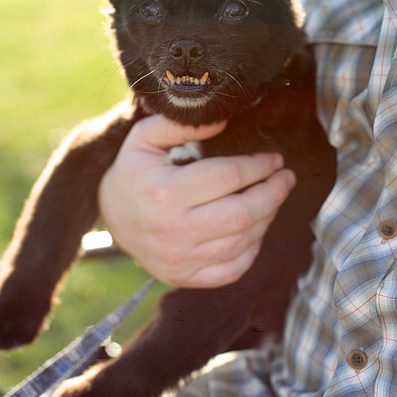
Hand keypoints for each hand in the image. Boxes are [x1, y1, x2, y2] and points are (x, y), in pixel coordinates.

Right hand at [99, 115, 295, 287]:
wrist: (110, 217)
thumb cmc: (132, 173)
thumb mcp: (143, 139)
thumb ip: (178, 125)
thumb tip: (224, 120)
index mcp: (165, 192)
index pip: (228, 177)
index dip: (259, 166)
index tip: (274, 159)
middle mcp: (174, 230)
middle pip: (243, 214)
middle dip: (273, 193)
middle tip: (286, 178)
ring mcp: (180, 258)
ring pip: (243, 241)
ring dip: (266, 218)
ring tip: (272, 199)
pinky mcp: (184, 276)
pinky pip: (232, 270)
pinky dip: (251, 251)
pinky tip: (255, 230)